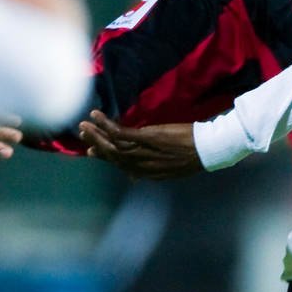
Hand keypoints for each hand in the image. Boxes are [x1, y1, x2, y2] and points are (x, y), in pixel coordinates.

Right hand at [77, 109, 201, 178]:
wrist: (208, 149)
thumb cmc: (193, 155)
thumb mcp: (171, 168)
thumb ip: (152, 169)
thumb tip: (134, 176)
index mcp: (148, 173)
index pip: (121, 166)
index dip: (105, 158)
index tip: (93, 151)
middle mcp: (143, 165)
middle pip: (113, 156)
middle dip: (97, 144)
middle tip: (83, 134)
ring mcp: (145, 151)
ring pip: (113, 145)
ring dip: (96, 133)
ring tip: (84, 124)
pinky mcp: (148, 138)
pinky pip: (121, 132)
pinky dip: (106, 124)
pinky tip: (96, 115)